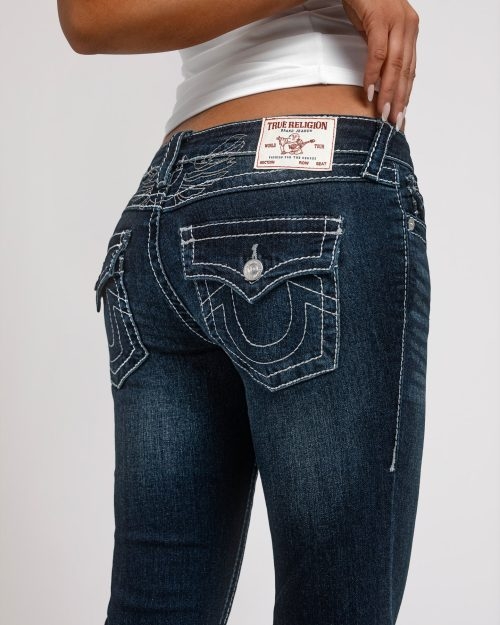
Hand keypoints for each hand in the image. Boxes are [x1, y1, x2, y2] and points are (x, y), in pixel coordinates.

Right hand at [342, 0, 418, 129]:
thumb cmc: (364, 0)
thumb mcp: (376, 29)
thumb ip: (382, 50)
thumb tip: (378, 78)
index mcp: (409, 30)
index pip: (410, 68)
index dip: (406, 94)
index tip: (402, 115)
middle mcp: (407, 26)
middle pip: (406, 70)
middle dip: (400, 99)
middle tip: (394, 121)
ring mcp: (395, 21)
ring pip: (395, 65)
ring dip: (389, 92)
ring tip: (383, 112)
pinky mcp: (379, 19)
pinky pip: (378, 53)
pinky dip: (373, 74)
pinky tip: (369, 90)